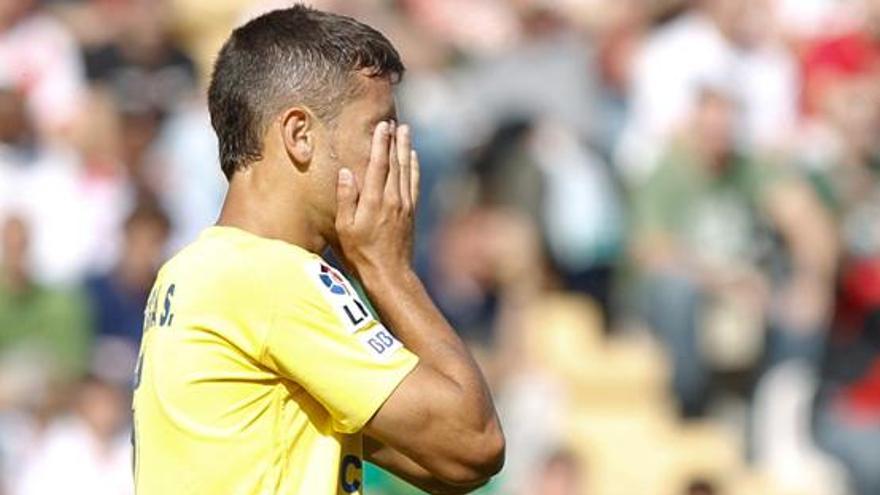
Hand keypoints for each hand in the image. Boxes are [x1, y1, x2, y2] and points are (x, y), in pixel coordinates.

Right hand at [334, 121, 419, 277]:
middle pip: (395, 162)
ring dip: (405, 148)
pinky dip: (413, 167)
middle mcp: (393, 199)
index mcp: (375, 200)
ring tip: (405, 131)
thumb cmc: (361, 253)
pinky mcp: (411, 212)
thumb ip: (346, 198)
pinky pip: (413, 183)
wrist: (390, 273)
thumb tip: (346, 172)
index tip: (382, 125)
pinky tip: (413, 157)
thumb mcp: (345, 228)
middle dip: (394, 140)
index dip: (380, 143)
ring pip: (406, 170)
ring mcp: (404, 205)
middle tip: (394, 121)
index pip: (378, 164)